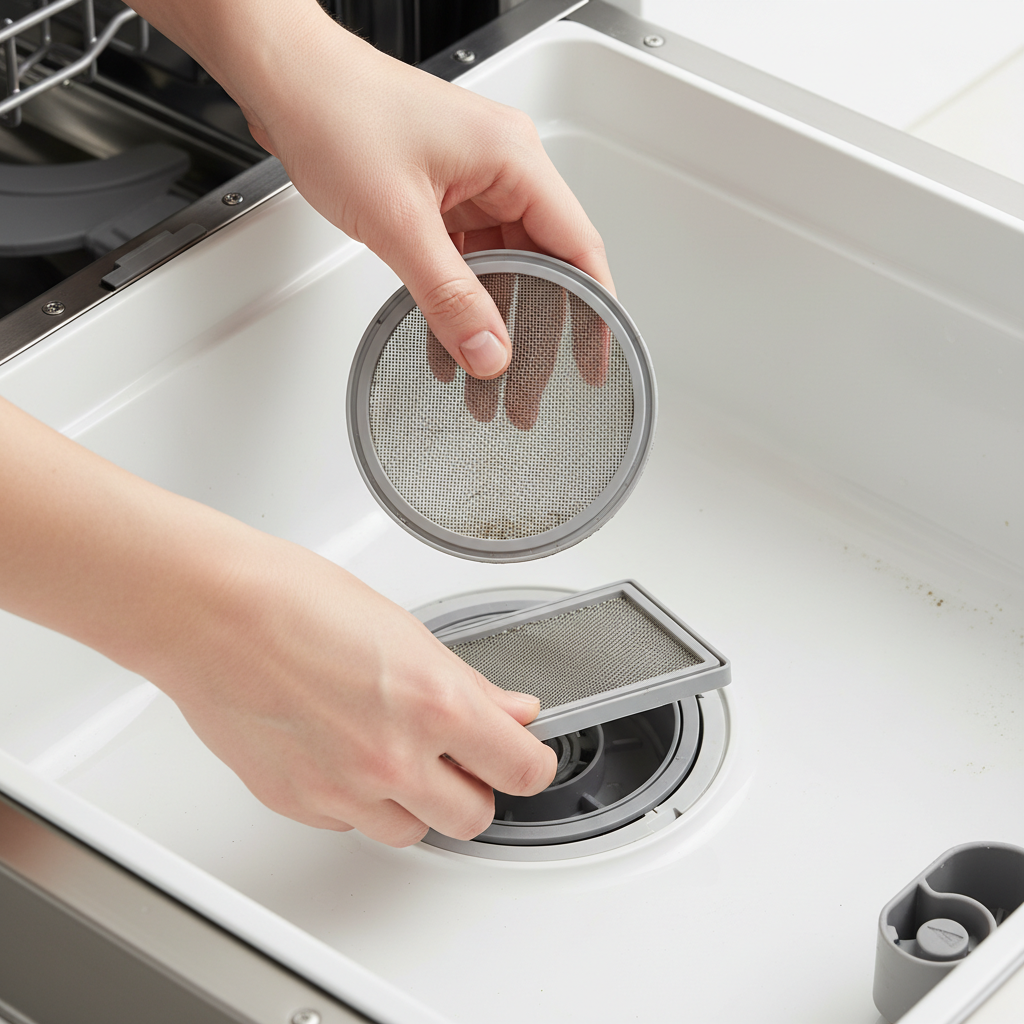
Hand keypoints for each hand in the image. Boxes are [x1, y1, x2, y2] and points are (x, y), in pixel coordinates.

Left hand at [133, 0, 614, 397]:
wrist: (282, 79)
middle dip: (534, 332)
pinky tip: (449, 342)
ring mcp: (471, 182)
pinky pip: (465, 260)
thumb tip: (489, 350)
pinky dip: (459, 301)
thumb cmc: (335, 111)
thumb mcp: (399, 221)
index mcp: (512, 159)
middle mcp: (501, 168)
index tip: (594, 360)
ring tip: (487, 379)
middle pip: (541, 264)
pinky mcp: (441, 195)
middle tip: (527, 390)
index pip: (577, 247)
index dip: (592, 310)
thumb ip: (448, 296)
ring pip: (501, 267)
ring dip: (492, 322)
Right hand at [153, 540, 557, 845]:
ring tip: (392, 749)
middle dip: (475, 788)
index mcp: (435, 705)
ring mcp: (343, 789)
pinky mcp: (298, 803)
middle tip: (459, 755)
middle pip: (474, 818)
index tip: (526, 756)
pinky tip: (341, 749)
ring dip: (416, 801)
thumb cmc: (296, 600)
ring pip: (412, 831)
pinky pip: (349, 823)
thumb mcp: (406, 630)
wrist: (210, 611)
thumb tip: (510, 710)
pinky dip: (357, 799)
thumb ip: (468, 685)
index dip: (531, 763)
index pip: (522, 770)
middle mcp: (394, 758)